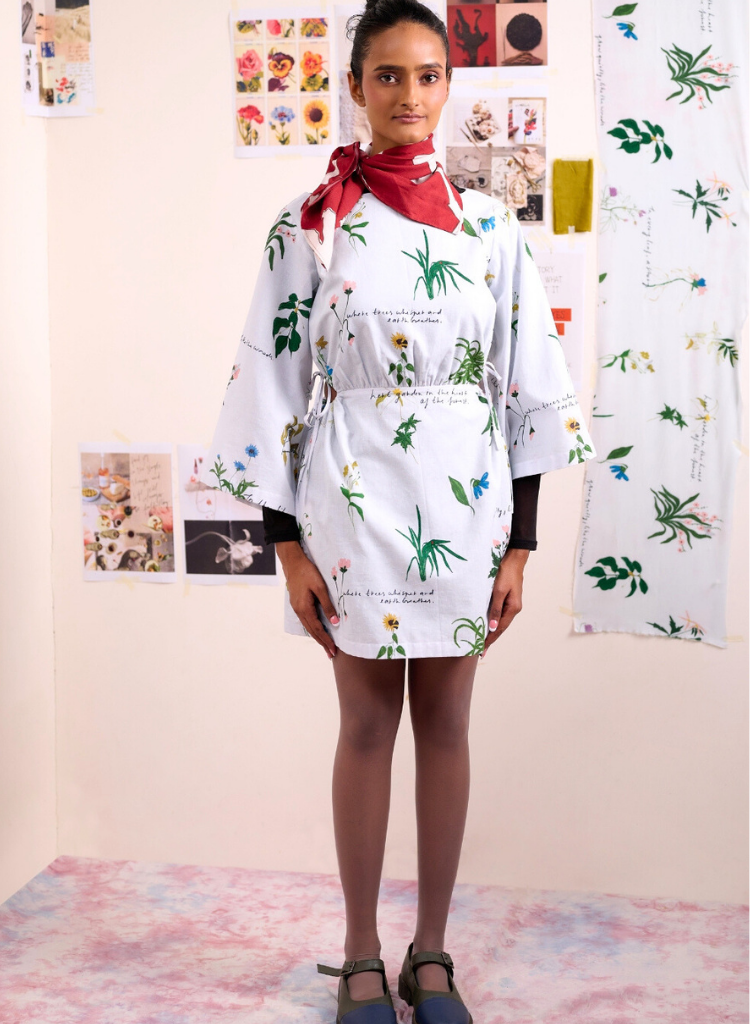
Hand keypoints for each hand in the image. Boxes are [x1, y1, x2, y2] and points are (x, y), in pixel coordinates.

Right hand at [275, 541, 338, 658]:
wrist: (293, 562)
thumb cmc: (308, 572)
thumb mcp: (320, 588)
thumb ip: (328, 606)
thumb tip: (335, 623)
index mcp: (304, 609)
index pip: (318, 630)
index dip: (326, 641)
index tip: (333, 650)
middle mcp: (299, 611)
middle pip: (312, 632)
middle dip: (322, 643)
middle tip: (331, 654)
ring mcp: (296, 608)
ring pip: (308, 627)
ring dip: (317, 637)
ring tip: (325, 645)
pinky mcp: (297, 604)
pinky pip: (306, 620)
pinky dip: (312, 628)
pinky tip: (317, 630)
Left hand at [482, 547, 529, 656]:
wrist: (513, 559)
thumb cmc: (505, 573)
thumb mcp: (499, 591)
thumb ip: (495, 609)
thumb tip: (493, 628)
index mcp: (513, 608)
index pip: (500, 629)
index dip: (490, 640)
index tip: (481, 650)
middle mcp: (513, 608)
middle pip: (500, 628)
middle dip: (490, 639)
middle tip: (480, 651)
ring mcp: (511, 604)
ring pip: (499, 621)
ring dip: (491, 631)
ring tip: (481, 641)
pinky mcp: (507, 599)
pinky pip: (499, 614)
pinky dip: (492, 621)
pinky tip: (486, 625)